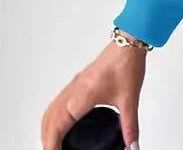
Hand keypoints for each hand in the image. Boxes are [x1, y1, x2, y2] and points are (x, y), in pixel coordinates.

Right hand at [41, 34, 146, 149]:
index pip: (58, 126)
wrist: (129, 44)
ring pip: (50, 111)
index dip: (52, 144)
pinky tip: (61, 124)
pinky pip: (57, 103)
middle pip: (49, 121)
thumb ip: (130, 126)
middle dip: (47, 140)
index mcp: (81, 97)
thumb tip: (132, 145)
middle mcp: (73, 91)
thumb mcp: (130, 99)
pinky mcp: (78, 83)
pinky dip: (53, 117)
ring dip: (48, 129)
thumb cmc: (126, 64)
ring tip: (53, 144)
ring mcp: (74, 86)